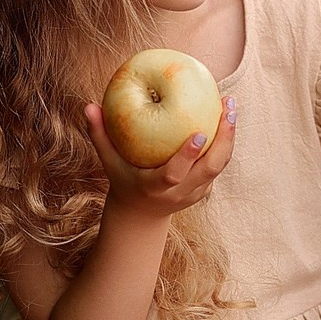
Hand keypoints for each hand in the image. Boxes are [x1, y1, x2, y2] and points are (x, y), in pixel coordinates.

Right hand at [83, 93, 236, 217]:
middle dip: (223, 140)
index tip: (199, 132)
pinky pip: (219, 163)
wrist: (141, 213)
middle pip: (209, 169)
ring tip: (231, 107)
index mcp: (155, 187)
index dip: (188, 155)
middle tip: (228, 109)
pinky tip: (225, 116)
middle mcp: (180, 192)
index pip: (175, 174)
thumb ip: (99, 135)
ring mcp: (195, 193)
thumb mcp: (108, 161)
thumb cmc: (123, 178)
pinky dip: (225, 141)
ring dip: (229, 138)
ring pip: (219, 166)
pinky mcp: (204, 189)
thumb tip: (89, 105)